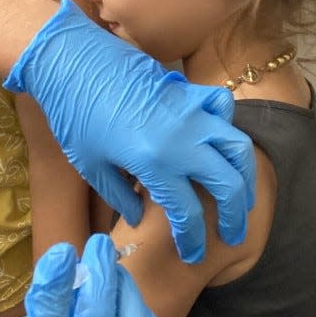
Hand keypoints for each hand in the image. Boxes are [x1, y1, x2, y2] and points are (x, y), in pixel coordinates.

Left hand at [3, 0, 255, 262]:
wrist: (70, 61)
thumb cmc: (73, 117)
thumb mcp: (91, 166)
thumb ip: (120, 197)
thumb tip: (139, 220)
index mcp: (154, 165)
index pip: (189, 215)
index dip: (194, 241)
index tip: (193, 255)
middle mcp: (182, 140)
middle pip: (228, 186)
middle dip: (235, 217)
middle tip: (233, 235)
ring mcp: (191, 113)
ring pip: (238, 149)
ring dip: (245, 177)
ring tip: (242, 197)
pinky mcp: (190, 92)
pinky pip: (223, 110)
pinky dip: (228, 127)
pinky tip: (222, 143)